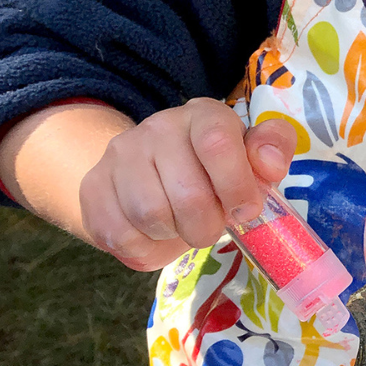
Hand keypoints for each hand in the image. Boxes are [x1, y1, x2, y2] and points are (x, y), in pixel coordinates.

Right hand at [78, 98, 297, 270]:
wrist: (150, 180)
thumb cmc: (214, 176)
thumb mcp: (251, 161)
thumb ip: (271, 152)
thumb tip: (269, 163)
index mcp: (202, 116)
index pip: (217, 141)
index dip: (237, 186)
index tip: (245, 210)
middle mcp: (157, 128)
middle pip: (188, 194)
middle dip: (208, 226)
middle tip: (211, 226)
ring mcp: (120, 155)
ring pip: (152, 215)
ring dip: (176, 235)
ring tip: (181, 226)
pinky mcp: (94, 188)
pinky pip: (123, 236)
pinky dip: (146, 249)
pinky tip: (155, 235)